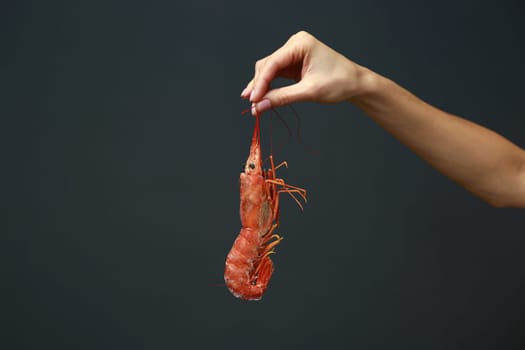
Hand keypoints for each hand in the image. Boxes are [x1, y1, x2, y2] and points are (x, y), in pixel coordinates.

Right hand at [242, 31, 373, 114]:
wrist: (355, 83)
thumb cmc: (339, 82)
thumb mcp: (309, 91)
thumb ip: (282, 97)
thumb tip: (260, 106)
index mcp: (301, 43)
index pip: (273, 63)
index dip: (260, 82)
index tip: (253, 99)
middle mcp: (295, 44)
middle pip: (267, 65)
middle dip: (259, 85)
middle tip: (253, 105)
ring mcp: (293, 53)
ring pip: (269, 70)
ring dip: (261, 86)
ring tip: (255, 104)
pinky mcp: (293, 63)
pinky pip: (276, 74)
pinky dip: (269, 86)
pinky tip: (262, 97)